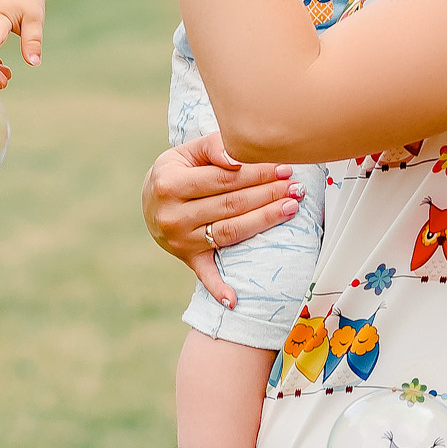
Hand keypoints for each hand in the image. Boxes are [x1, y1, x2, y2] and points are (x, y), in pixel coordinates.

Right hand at [143, 132, 299, 307]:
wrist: (150, 201)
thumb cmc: (176, 171)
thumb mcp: (186, 152)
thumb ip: (213, 148)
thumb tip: (237, 157)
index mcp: (170, 184)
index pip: (224, 179)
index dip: (257, 173)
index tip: (284, 168)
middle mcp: (172, 215)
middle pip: (231, 205)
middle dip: (268, 194)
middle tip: (296, 186)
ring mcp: (179, 240)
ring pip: (230, 232)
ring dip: (264, 221)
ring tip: (291, 207)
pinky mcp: (187, 258)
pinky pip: (205, 275)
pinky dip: (219, 289)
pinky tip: (235, 300)